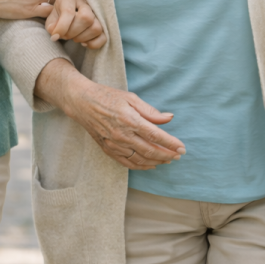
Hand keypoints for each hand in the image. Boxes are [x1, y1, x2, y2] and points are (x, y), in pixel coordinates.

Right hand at [36, 60, 184, 169]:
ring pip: (141, 159)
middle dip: (167, 155)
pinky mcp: (108, 149)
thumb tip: (169, 118)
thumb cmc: (107, 96)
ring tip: (168, 160)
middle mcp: (123, 135)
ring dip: (157, 161)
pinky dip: (141, 166)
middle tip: (178, 155)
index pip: (156, 136)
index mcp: (130, 120)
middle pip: (151, 151)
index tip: (182, 148)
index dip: (171, 144)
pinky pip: (128, 163)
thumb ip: (150, 111)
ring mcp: (115, 144)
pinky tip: (150, 165)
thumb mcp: (130, 98)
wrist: (81, 102)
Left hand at [45, 0, 106, 48]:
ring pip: (96, 27)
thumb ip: (51, 25)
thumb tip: (55, 34)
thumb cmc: (59, 13)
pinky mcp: (103, 25)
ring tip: (74, 37)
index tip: (55, 36)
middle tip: (65, 36)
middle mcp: (85, 2)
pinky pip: (103, 37)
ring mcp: (97, 13)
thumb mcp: (51, 17)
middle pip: (85, 18)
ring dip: (82, 38)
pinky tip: (84, 42)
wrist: (68, 11)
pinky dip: (93, 43)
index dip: (62, 26)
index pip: (69, 11)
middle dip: (72, 32)